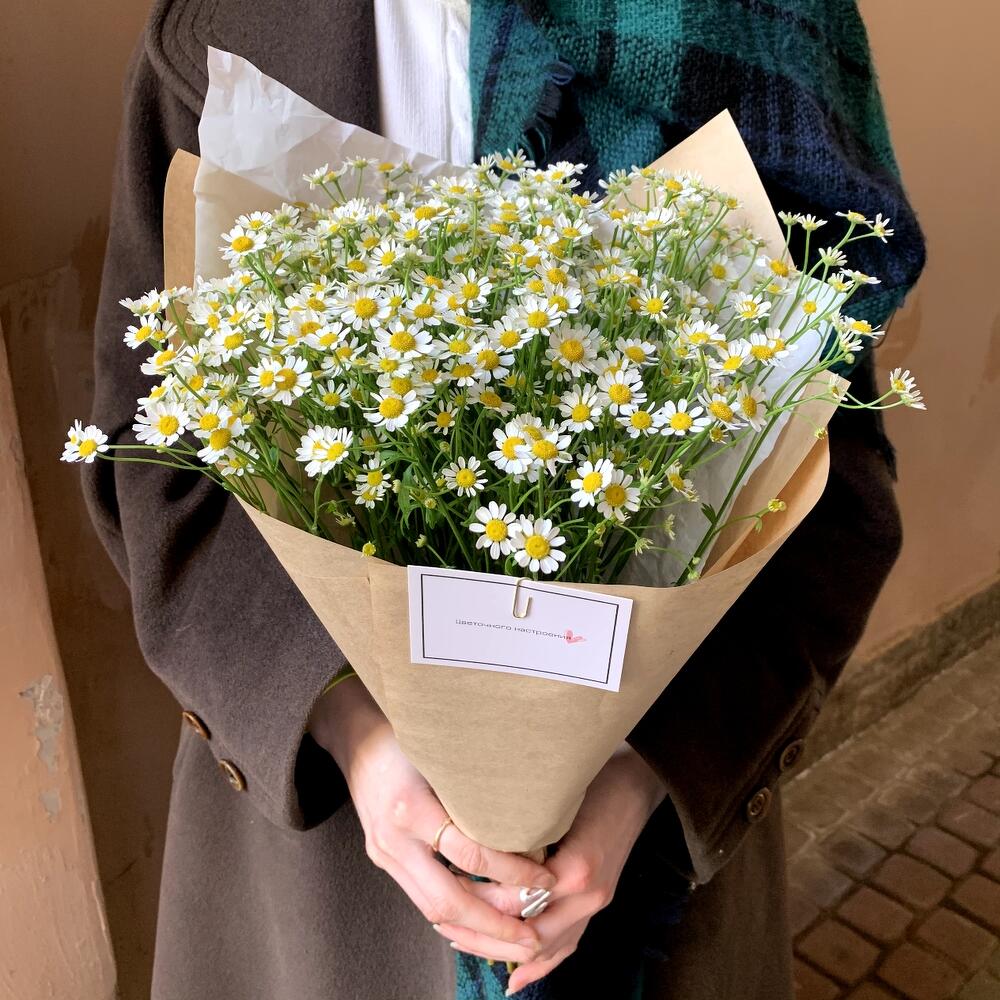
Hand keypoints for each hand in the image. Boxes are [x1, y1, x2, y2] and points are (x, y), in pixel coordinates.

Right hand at [309, 676, 555, 962]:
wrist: (359, 740)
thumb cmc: (411, 736)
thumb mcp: (444, 752)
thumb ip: (478, 784)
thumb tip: (536, 813)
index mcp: (411, 807)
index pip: (469, 855)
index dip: (512, 872)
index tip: (546, 879)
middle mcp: (393, 839)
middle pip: (448, 901)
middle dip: (494, 926)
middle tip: (534, 939)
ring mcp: (385, 854)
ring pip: (433, 912)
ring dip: (476, 932)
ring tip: (515, 941)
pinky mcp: (385, 860)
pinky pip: (423, 900)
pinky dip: (456, 916)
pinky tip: (484, 922)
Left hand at [447, 744, 666, 993]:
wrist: (635, 785)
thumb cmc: (592, 784)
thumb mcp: (554, 803)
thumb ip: (522, 832)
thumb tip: (472, 845)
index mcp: (576, 870)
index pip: (517, 902)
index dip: (479, 898)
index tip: (448, 885)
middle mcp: (587, 896)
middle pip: (529, 935)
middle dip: (483, 932)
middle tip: (443, 920)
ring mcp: (595, 906)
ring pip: (546, 949)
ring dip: (503, 950)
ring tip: (462, 941)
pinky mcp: (597, 906)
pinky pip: (567, 946)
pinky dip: (539, 965)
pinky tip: (513, 978)